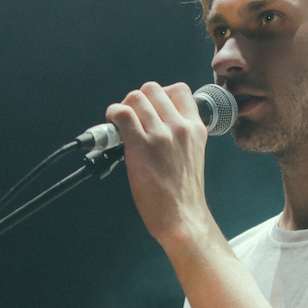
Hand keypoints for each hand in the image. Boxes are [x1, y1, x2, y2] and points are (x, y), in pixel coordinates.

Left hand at [106, 82, 212, 242]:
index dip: (160, 96)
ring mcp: (161, 135)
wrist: (182, 218)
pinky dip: (112, 115)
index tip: (152, 110)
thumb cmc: (183, 194)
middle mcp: (180, 127)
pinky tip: (113, 130)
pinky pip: (121, 114)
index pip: (178, 90)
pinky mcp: (142, 146)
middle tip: (133, 119)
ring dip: (123, 109)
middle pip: (152, 89)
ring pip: (135, 98)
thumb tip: (154, 121)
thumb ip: (180, 134)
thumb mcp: (192, 155)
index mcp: (195, 128)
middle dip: (138, 101)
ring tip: (121, 128)